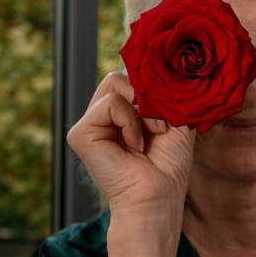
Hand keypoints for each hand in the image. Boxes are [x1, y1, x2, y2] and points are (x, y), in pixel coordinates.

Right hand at [67, 71, 195, 219]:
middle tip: (159, 126)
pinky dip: (130, 122)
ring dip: (142, 111)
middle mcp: (102, 114)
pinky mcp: (80, 133)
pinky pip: (110, 103)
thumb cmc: (169, 163)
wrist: (160, 194)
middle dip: (148, 96)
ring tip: (148, 137)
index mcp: (122, 110)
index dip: (151, 82)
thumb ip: (165, 90)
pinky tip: (134, 146)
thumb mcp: (175, 117)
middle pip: (121, 74)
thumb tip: (163, 62)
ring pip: (114, 82)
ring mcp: (89, 123)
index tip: (167, 104)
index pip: (130, 75)